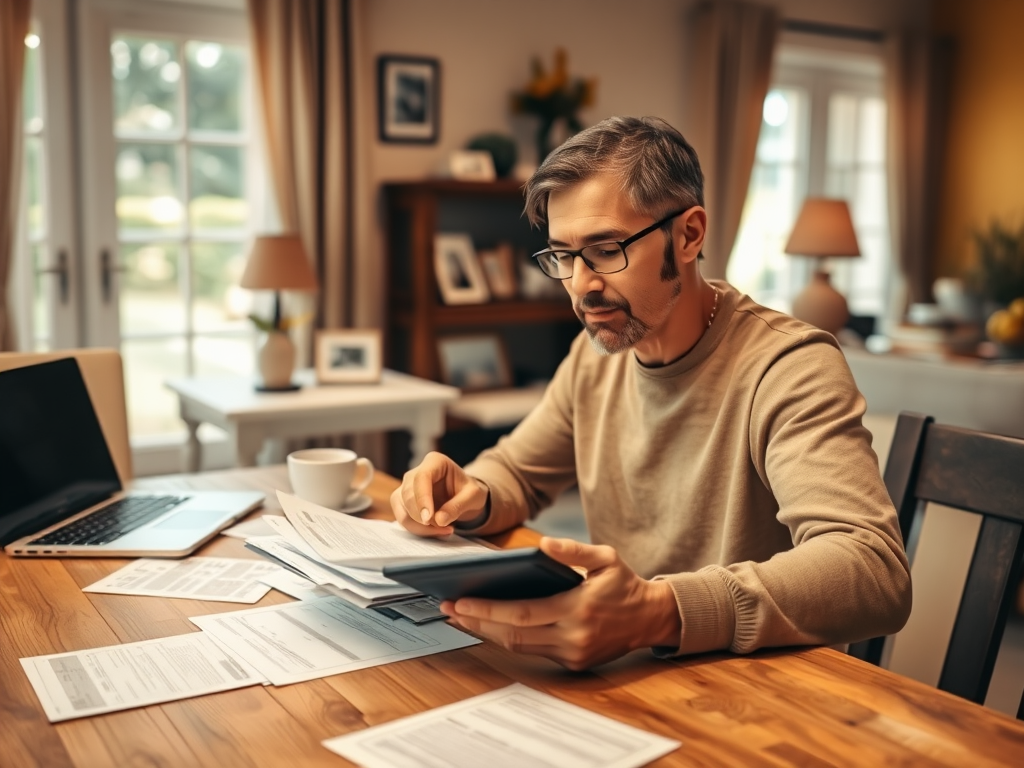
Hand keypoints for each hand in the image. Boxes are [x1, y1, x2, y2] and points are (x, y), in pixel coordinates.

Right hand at [390, 451, 488, 537]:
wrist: (464, 497)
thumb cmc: (469, 492)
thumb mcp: (474, 496)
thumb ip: (458, 506)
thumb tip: (439, 520)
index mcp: (435, 462)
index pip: (421, 477)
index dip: (422, 499)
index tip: (428, 519)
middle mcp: (416, 472)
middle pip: (408, 494)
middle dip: (421, 516)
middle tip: (443, 528)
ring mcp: (406, 487)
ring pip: (402, 508)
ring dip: (419, 526)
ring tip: (444, 530)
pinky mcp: (403, 502)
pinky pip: (402, 517)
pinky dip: (417, 529)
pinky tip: (436, 531)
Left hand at [440, 537, 681, 669]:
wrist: (651, 618)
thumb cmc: (625, 584)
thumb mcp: (606, 558)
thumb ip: (574, 550)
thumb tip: (544, 544)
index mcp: (578, 609)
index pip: (521, 613)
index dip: (487, 611)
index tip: (460, 602)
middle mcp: (573, 637)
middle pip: (513, 635)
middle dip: (477, 623)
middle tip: (448, 609)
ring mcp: (572, 654)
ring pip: (520, 647)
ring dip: (487, 633)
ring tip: (460, 617)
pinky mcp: (573, 663)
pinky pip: (533, 652)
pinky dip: (509, 639)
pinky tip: (490, 626)